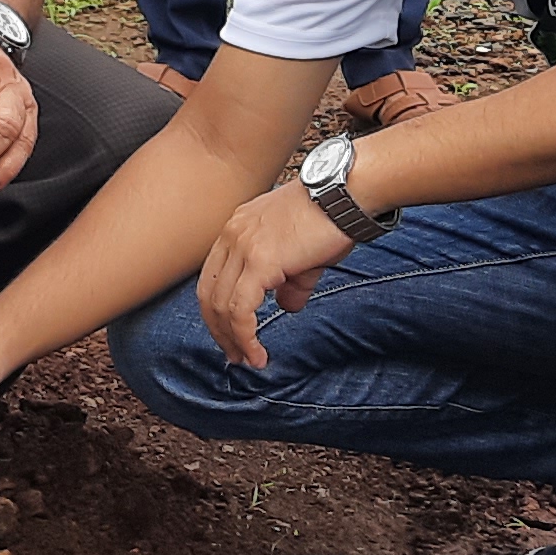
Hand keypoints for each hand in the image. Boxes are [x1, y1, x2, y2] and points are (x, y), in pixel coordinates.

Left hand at [194, 178, 355, 369]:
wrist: (346, 194)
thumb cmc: (331, 217)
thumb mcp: (302, 252)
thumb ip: (290, 280)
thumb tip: (287, 305)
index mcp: (237, 228)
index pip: (213, 275)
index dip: (217, 309)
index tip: (229, 333)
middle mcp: (232, 234)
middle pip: (209, 292)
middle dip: (218, 329)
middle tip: (234, 355)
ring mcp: (243, 247)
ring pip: (222, 305)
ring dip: (232, 339)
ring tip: (247, 360)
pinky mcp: (260, 261)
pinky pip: (241, 310)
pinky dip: (245, 336)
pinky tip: (257, 353)